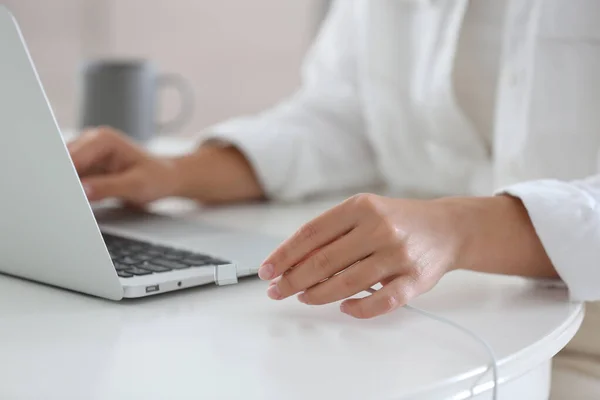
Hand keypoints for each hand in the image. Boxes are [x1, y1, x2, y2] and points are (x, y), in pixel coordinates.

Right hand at [68, 126, 179, 205]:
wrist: (167, 178)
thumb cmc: (157, 178)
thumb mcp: (135, 185)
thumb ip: (107, 188)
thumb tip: (82, 191)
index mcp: (102, 139)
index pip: (71, 158)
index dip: (64, 178)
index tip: (65, 196)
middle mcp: (91, 142)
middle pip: (63, 164)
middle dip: (64, 184)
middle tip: (70, 204)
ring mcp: (88, 154)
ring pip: (65, 173)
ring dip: (69, 188)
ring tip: (78, 204)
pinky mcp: (88, 166)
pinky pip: (73, 180)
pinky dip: (74, 192)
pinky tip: (82, 202)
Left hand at [258, 193, 554, 318]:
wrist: (447, 228)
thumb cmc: (397, 221)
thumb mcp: (364, 212)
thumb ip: (332, 232)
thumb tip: (292, 261)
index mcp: (361, 207)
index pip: (312, 234)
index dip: (285, 255)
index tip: (267, 270)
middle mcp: (379, 228)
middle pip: (323, 261)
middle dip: (293, 280)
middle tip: (277, 291)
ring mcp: (398, 255)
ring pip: (346, 283)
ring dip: (318, 295)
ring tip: (303, 297)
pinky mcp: (415, 280)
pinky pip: (380, 302)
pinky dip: (358, 308)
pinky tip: (344, 307)